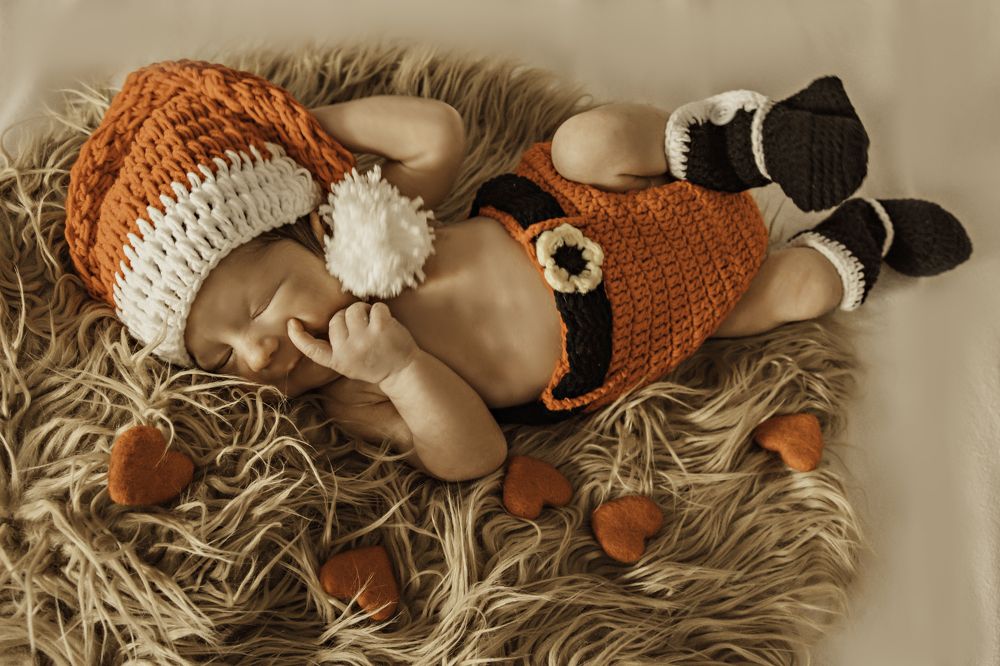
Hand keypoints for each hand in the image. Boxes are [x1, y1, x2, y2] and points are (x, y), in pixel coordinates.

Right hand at [287, 301, 417, 384]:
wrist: (403, 372)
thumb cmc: (375, 363)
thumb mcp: (349, 363)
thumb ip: (337, 346)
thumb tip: (328, 321)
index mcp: (337, 361)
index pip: (312, 349)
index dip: (299, 337)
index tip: (292, 323)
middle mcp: (347, 352)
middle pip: (336, 318)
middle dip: (349, 318)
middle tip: (364, 330)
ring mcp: (364, 340)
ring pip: (352, 309)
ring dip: (364, 311)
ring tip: (374, 325)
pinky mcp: (380, 329)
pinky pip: (374, 307)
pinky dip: (381, 310)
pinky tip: (387, 323)